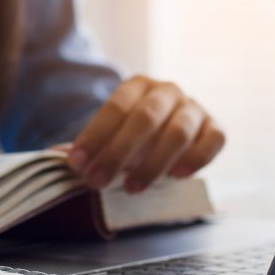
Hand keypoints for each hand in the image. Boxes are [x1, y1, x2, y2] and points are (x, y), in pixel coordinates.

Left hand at [68, 75, 225, 191]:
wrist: (169, 131)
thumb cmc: (131, 136)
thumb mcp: (108, 136)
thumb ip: (89, 146)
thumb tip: (59, 157)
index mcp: (136, 86)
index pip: (114, 107)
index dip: (94, 136)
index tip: (76, 164)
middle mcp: (166, 91)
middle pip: (144, 118)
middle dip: (118, 153)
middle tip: (97, 182)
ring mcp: (193, 107)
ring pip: (178, 131)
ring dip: (153, 163)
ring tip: (131, 189)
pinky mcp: (215, 127)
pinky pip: (214, 139)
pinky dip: (196, 158)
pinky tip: (176, 177)